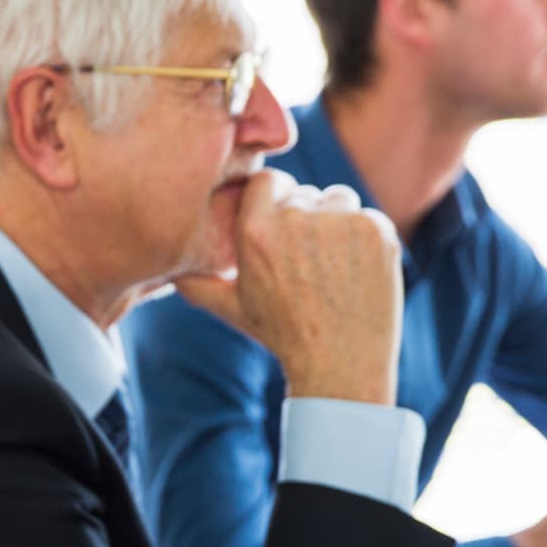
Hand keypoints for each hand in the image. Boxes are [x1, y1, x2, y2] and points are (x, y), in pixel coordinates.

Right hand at [172, 169, 403, 405]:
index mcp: (256, 231)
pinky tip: (356, 273)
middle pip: (305, 193)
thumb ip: (197, 282)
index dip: (276, 201)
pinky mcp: (377, 230)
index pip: (267, 180)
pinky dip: (366, 239)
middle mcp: (297, 219)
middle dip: (307, 219)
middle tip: (310, 262)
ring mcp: (341, 223)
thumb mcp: (232, 309)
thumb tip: (169, 269)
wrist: (340, 366)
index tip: (283, 226)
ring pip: (338, 199)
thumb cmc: (283, 336)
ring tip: (333, 267)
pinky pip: (368, 216)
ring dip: (337, 223)